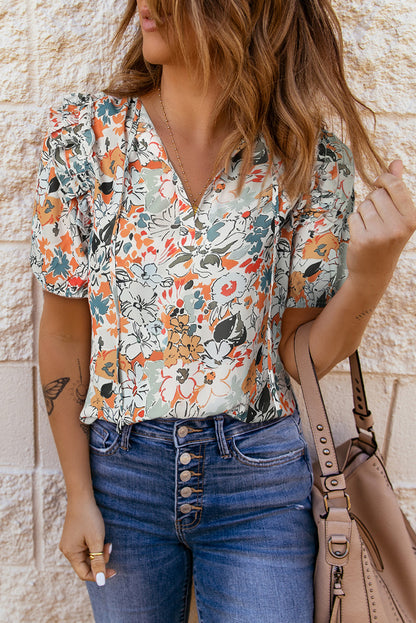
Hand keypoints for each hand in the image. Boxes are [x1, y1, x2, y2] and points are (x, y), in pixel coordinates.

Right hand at [59, 496, 115, 585]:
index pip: (84, 574)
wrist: (82, 498)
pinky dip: (94, 547)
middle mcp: (67, 550)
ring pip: (86, 557)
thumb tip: (101, 581)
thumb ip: (98, 562)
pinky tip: (100, 538)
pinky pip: (84, 549)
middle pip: (85, 566)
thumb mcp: (96, 540)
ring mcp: (69, 544)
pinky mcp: (73, 538)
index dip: (99, 575)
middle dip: (100, 560)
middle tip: (110, 547)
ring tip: (106, 541)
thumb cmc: (89, 518)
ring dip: (98, 553)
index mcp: (70, 553)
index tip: (113, 571)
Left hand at [347, 160, 415, 293]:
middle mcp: (399, 226)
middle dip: (372, 201)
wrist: (374, 272)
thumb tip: (396, 162)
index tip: (379, 184)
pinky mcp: (363, 240)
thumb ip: (397, 188)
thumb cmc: (387, 238)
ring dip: (363, 213)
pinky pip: (353, 217)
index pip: (394, 185)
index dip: (383, 180)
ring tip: (370, 227)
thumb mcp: (398, 215)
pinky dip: (354, 223)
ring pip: (363, 206)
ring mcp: (380, 234)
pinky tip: (362, 235)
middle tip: (377, 218)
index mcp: (412, 218)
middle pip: (376, 194)